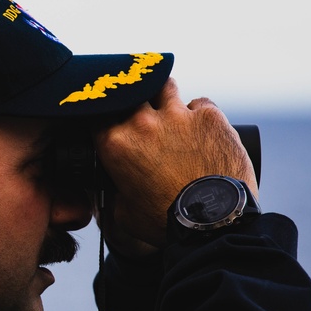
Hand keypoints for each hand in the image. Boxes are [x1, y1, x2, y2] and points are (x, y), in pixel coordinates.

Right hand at [93, 78, 257, 246]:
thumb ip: (113, 192)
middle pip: (130, 92)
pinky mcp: (209, 116)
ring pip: (163, 85)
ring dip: (163, 97)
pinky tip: (201, 131)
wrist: (212, 225)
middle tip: (142, 118)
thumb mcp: (123, 213)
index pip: (98, 114)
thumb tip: (113, 187)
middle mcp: (143, 122)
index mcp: (115, 143)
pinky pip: (200, 104)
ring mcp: (178, 115)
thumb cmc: (168, 223)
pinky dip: (198, 115)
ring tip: (170, 114)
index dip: (104, 116)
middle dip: (134, 104)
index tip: (110, 123)